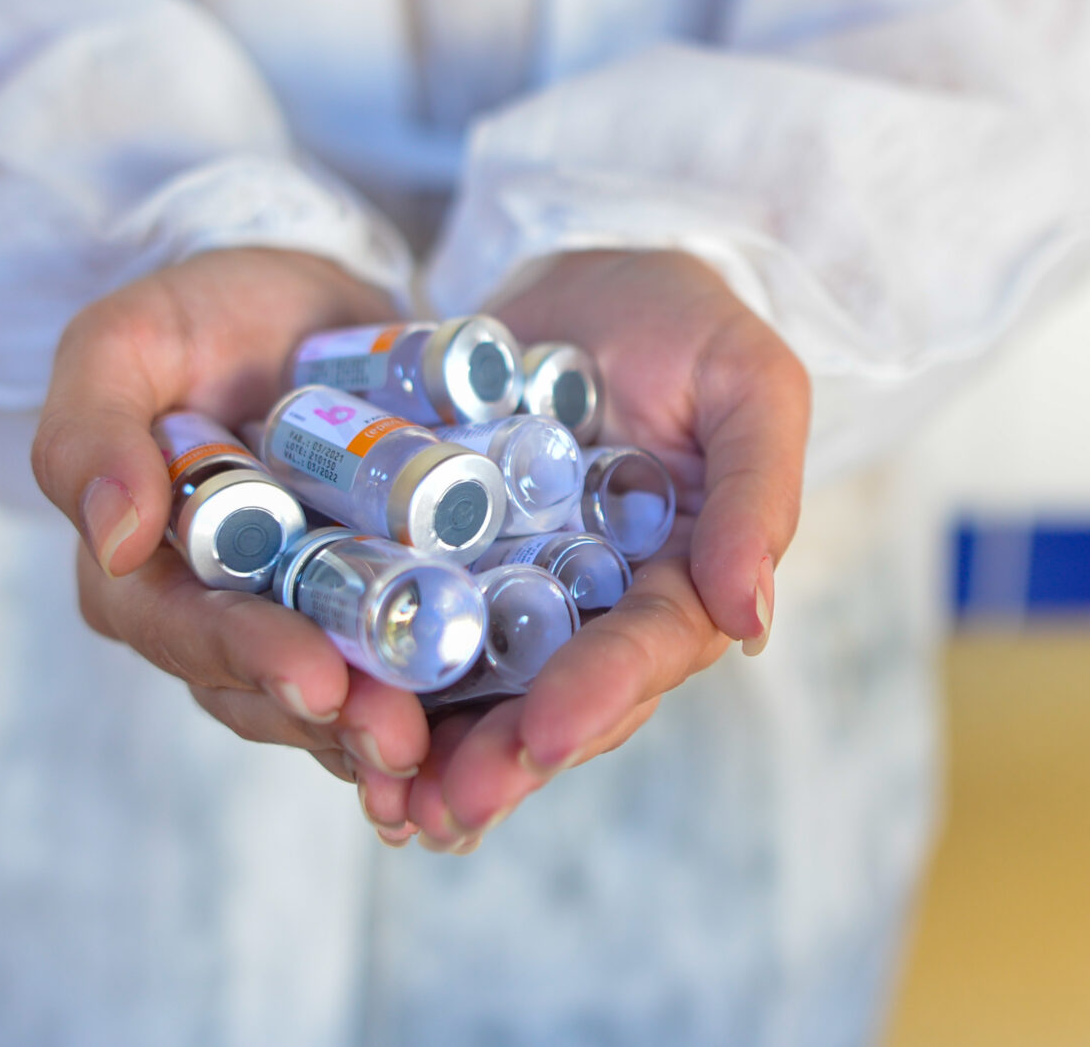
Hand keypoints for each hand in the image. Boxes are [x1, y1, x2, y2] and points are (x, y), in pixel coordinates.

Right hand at [31, 248, 435, 843]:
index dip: (248, 658)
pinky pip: (401, 666)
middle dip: (333, 717)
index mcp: (139, 569)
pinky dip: (440, 704)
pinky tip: (486, 728)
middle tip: (400, 737)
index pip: (184, 629)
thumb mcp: (122, 343)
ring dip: (385, 728)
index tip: (315, 677)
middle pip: (264, 688)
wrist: (303, 297)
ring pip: (334, 697)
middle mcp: (215, 614)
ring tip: (446, 747)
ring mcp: (299, 616)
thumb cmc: (199, 315)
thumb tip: (111, 538)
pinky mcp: (373, 605)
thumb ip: (90, 429)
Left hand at [383, 251, 810, 851]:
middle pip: (552, 700)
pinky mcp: (442, 564)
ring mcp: (514, 592)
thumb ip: (757, 491)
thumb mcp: (748, 382)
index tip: (545, 738)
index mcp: (676, 580)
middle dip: (500, 761)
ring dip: (431, 753)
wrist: (585, 279)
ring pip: (477, 691)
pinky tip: (332, 729)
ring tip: (381, 804)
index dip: (596, 698)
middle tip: (439, 810)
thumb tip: (751, 619)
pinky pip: (410, 630)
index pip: (642, 651)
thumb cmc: (686, 324)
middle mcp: (593, 607)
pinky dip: (378, 681)